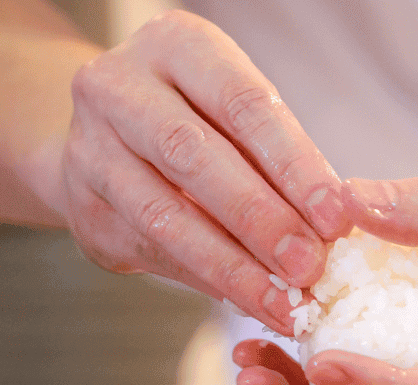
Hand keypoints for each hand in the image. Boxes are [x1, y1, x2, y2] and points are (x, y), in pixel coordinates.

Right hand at [57, 11, 346, 333]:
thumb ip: (276, 160)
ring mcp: (89, 149)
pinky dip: (208, 283)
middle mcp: (117, 87)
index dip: (293, 165)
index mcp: (175, 47)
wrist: (107, 135)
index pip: (242, 104)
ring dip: (233, 268)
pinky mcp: (82, 209)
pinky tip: (250, 302)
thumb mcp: (236, 114)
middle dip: (260, 220)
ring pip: (164, 217)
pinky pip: (153, 252)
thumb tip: (328, 231)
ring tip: (283, 303)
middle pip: (193, 157)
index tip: (335, 218)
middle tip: (308, 266)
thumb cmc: (200, 121)